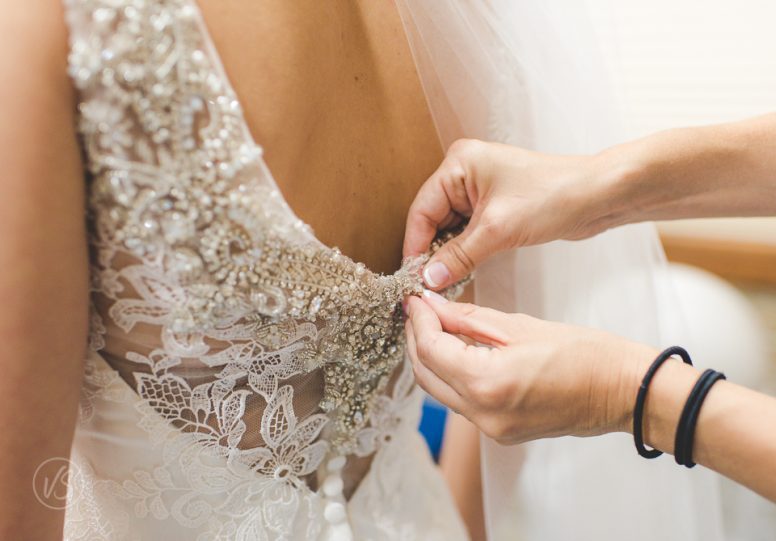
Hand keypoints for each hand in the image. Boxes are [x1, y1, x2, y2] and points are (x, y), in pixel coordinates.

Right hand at [403, 139, 609, 288]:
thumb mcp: (498, 230)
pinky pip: (468, 231)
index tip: (412, 276)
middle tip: (428, 284)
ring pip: (450, 228)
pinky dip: (465, 251)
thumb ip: (459, 256)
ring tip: (445, 282)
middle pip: (433, 219)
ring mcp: (480, 188)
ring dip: (449, 254)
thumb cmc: (554, 196)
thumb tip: (429, 278)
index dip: (415, 245)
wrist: (599, 196)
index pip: (422, 209)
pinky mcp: (495, 205)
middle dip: (432, 252)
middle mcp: (466, 172)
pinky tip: (463, 271)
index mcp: (460, 163)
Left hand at [404, 293, 656, 443]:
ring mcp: (490, 429)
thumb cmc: (583, 353)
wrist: (623, 391)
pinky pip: (460, 402)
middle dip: (416, 339)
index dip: (418, 321)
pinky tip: (456, 350)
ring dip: (430, 358)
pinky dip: (451, 374)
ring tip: (434, 325)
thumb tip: (431, 305)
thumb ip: (468, 318)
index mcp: (487, 383)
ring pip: (439, 391)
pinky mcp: (499, 432)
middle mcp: (482, 414)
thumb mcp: (520, 325)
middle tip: (418, 309)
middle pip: (425, 375)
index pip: (430, 350)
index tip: (414, 299)